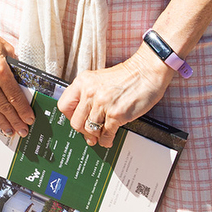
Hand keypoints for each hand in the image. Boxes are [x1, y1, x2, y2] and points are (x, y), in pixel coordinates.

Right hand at [0, 10, 33, 136]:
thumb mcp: (5, 48)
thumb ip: (14, 66)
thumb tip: (23, 82)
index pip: (14, 96)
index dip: (23, 110)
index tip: (30, 119)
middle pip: (4, 106)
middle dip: (15, 120)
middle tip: (23, 131)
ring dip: (2, 122)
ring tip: (10, 131)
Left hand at [57, 47, 174, 148]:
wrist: (147, 71)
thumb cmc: (127, 75)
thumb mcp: (99, 79)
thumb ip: (89, 94)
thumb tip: (84, 116)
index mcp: (83, 81)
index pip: (64, 105)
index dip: (70, 116)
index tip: (76, 120)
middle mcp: (90, 92)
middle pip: (75, 122)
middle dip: (83, 130)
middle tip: (89, 132)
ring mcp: (102, 104)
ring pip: (89, 130)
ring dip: (96, 136)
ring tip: (101, 134)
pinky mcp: (116, 114)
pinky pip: (105, 134)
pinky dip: (107, 140)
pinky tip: (109, 138)